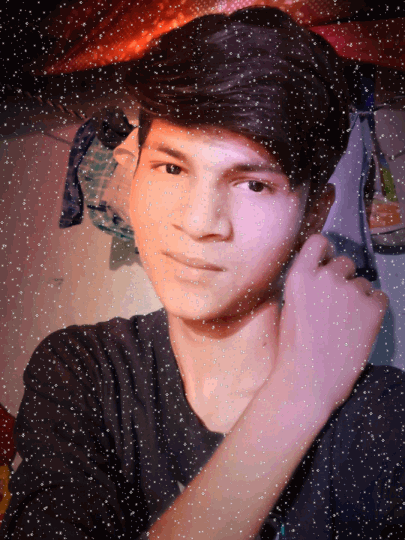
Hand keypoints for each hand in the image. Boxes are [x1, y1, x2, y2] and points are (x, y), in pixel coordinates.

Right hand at [276, 234, 388, 411]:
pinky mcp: (374, 308)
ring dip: (358, 297)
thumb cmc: (294, 349)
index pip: (318, 242)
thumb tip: (324, 273)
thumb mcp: (289, 306)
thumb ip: (306, 284)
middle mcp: (326, 277)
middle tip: (336, 304)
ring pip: (363, 282)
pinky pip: (379, 296)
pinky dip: (373, 308)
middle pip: (344, 262)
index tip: (326, 264)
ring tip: (346, 323)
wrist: (309, 380)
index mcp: (300, 276)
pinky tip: (360, 326)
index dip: (325, 252)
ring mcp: (351, 291)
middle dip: (342, 279)